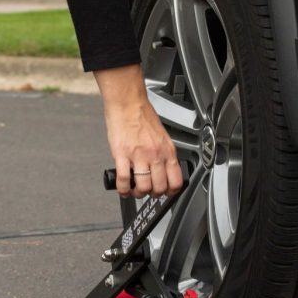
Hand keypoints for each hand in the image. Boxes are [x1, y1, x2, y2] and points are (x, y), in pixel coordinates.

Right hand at [95, 64, 183, 197]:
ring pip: (143, 187)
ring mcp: (139, 156)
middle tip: (147, 191)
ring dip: (138, 193)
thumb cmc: (142, 116)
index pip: (176, 181)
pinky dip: (123, 189)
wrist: (127, 103)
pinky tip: (123, 188)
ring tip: (134, 189)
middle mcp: (155, 155)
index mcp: (167, 150)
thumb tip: (163, 170)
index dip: (170, 192)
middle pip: (159, 188)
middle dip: (152, 194)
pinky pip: (124, 180)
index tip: (165, 193)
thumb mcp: (162, 136)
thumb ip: (163, 154)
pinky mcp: (122, 155)